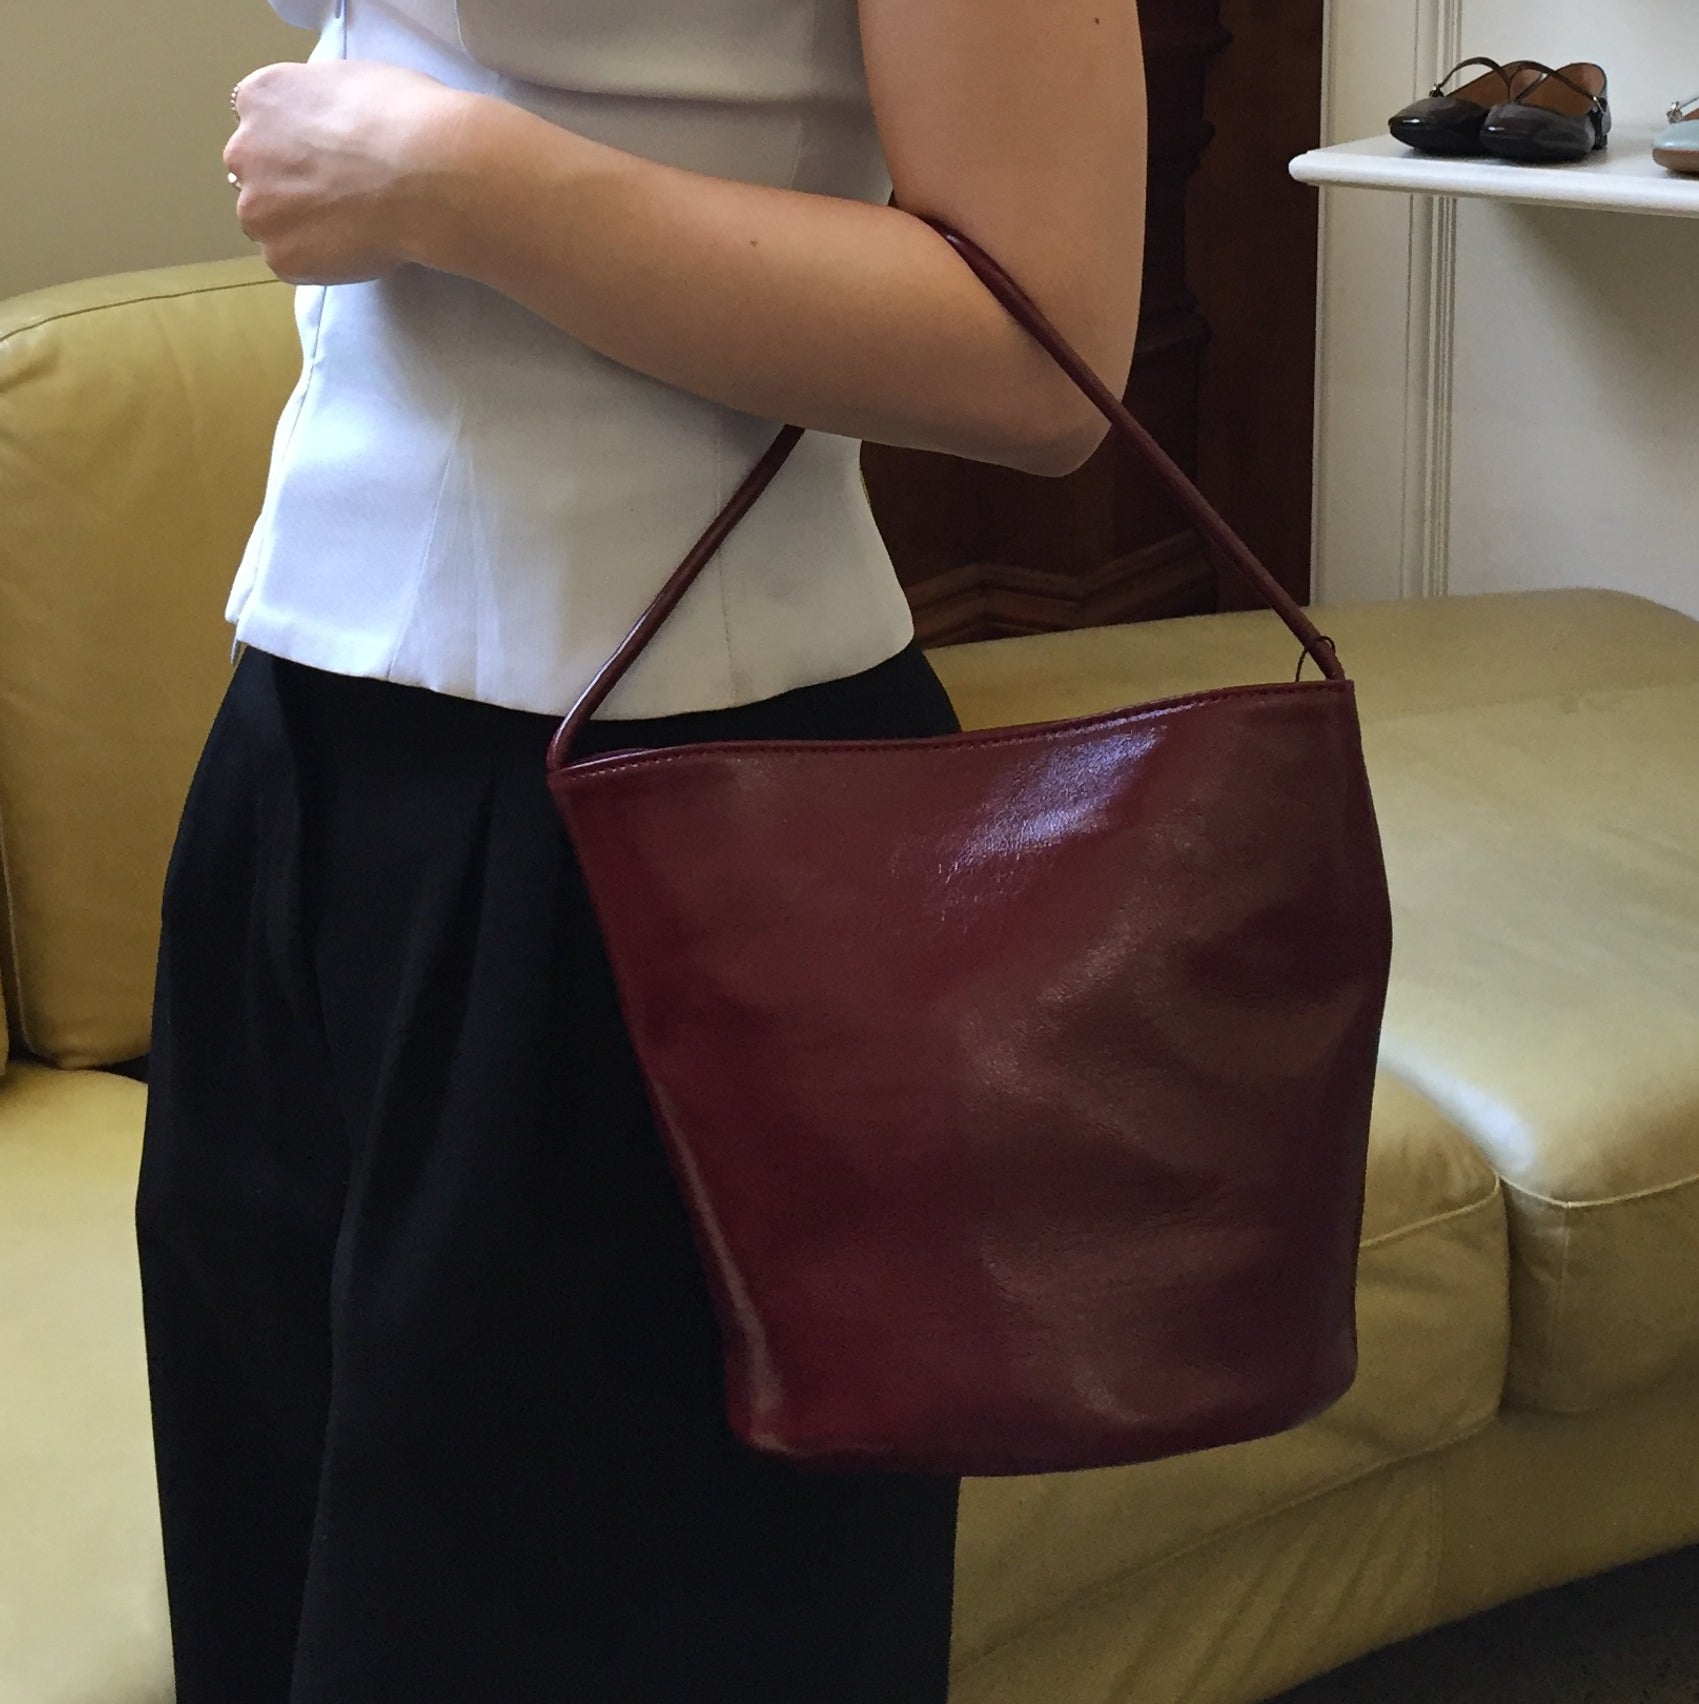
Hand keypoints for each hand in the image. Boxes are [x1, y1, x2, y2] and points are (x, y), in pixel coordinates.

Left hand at [225, 59, 472, 283]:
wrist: (427, 175)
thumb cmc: (406, 120)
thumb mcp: (352, 80)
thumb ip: (322, 102)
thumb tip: (330, 121)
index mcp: (261, 98)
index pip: (259, 125)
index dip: (292, 145)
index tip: (319, 159)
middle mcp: (244, 151)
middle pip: (254, 176)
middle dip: (286, 187)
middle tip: (336, 198)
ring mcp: (258, 209)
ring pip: (270, 224)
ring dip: (299, 227)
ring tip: (349, 227)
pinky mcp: (281, 256)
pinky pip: (294, 263)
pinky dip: (319, 261)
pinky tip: (354, 248)